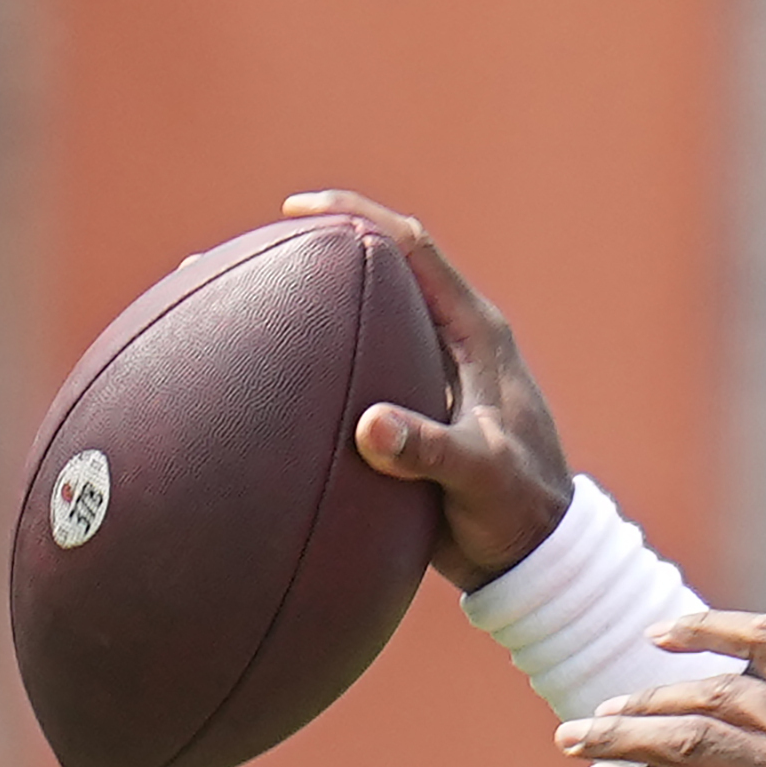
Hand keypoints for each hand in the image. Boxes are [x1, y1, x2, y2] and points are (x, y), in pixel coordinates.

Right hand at [282, 190, 573, 588]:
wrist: (532, 556)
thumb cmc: (519, 510)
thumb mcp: (482, 478)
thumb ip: (431, 451)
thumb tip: (369, 427)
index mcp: (476, 333)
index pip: (412, 249)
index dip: (357, 217)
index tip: (295, 210)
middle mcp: (450, 342)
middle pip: (378, 272)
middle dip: (314, 252)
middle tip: (243, 250)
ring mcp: (428, 374)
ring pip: (360, 320)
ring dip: (306, 307)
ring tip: (233, 300)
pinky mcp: (411, 410)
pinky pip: (352, 369)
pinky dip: (310, 361)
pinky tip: (260, 375)